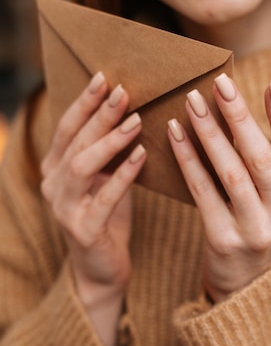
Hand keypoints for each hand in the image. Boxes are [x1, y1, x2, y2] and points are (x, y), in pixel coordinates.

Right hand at [41, 72, 145, 345]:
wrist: (103, 269)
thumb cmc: (108, 218)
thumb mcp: (105, 179)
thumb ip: (108, 152)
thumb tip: (132, 112)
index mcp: (56, 168)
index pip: (67, 128)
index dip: (85, 102)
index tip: (105, 77)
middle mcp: (53, 185)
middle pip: (74, 140)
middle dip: (99, 114)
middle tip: (124, 90)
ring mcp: (64, 209)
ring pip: (83, 165)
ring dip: (109, 139)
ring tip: (136, 120)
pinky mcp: (83, 230)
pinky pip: (104, 197)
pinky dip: (123, 173)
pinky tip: (142, 154)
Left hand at [168, 74, 270, 302]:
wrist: (247, 288)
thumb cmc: (260, 229)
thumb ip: (268, 167)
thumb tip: (236, 111)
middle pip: (261, 158)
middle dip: (240, 118)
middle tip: (221, 83)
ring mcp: (256, 231)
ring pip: (231, 173)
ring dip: (210, 134)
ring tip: (192, 102)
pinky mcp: (224, 241)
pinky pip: (203, 193)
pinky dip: (188, 160)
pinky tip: (174, 135)